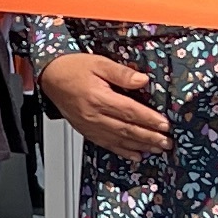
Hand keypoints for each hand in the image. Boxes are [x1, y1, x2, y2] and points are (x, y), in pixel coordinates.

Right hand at [39, 52, 172, 158]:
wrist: (50, 76)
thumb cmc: (73, 68)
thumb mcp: (98, 63)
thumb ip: (121, 73)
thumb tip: (142, 80)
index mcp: (98, 98)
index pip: (130, 111)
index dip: (149, 119)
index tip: (165, 125)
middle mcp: (94, 115)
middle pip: (127, 129)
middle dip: (150, 137)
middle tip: (167, 142)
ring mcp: (89, 126)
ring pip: (119, 139)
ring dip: (140, 145)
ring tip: (157, 149)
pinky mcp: (86, 131)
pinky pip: (107, 144)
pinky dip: (123, 151)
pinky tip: (136, 155)